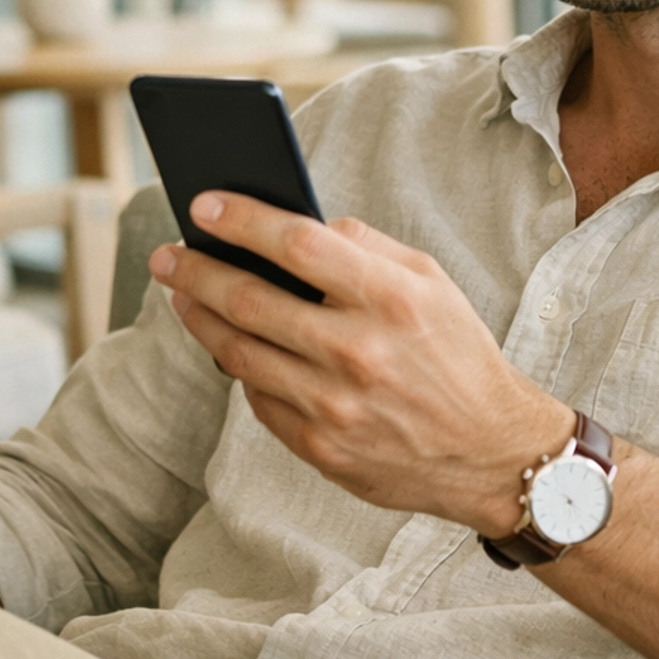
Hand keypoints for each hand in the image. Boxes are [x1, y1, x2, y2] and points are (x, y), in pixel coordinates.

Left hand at [150, 193, 573, 532]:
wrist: (491, 453)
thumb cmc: (456, 354)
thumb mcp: (430, 283)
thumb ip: (366, 247)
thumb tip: (295, 225)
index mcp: (392, 298)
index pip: (298, 243)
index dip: (242, 221)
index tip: (202, 205)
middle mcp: (359, 351)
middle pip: (250, 300)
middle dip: (196, 271)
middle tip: (167, 255)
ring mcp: (335, 404)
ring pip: (239, 353)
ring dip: (200, 318)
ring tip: (183, 296)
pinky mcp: (322, 447)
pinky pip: (258, 399)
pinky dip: (241, 369)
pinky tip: (231, 348)